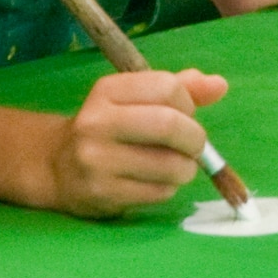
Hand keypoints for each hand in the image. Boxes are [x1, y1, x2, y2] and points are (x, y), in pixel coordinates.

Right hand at [48, 68, 224, 217]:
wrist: (57, 166)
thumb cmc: (109, 128)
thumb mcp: (135, 100)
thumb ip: (179, 89)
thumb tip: (219, 85)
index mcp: (106, 90)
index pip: (167, 87)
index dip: (188, 103)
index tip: (184, 114)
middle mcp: (98, 121)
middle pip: (169, 124)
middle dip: (195, 138)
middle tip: (193, 146)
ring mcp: (97, 159)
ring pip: (170, 164)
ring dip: (186, 168)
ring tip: (176, 166)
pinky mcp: (103, 193)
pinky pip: (159, 192)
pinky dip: (169, 187)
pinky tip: (156, 181)